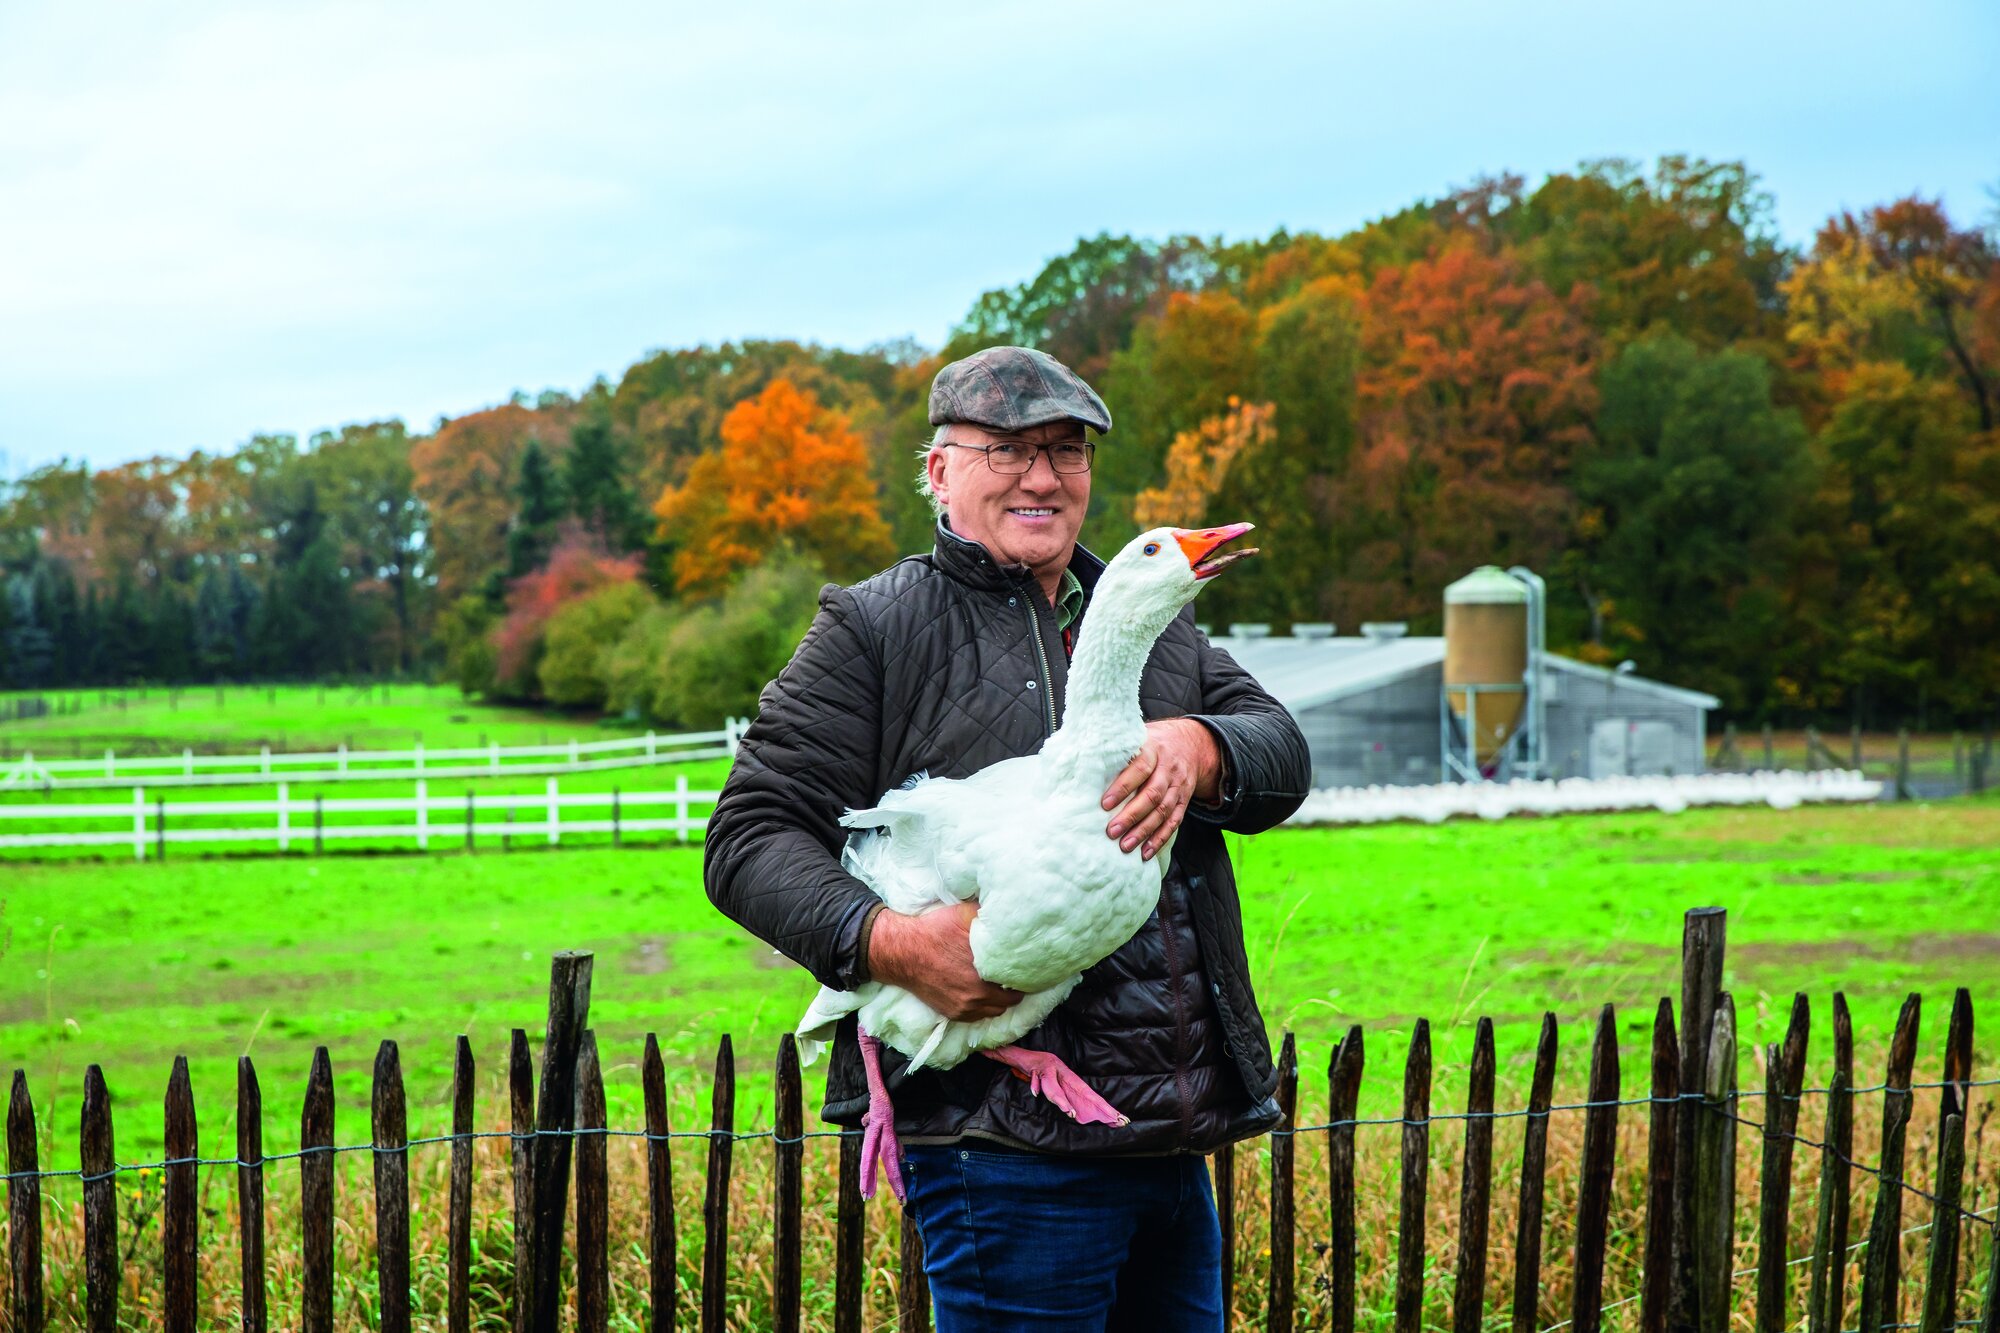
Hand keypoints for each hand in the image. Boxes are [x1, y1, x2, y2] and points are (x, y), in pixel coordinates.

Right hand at [866, 902, 1023, 1021]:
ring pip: (996, 1010)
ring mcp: (965, 1007)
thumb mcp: (964, 914)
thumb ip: (989, 916)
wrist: (901, 952)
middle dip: (1015, 988)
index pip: (1018, 980)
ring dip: (1001, 1000)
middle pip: (1011, 999)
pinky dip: (984, 1007)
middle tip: (1015, 976)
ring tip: (1000, 986)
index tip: (1026, 966)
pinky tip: (983, 994)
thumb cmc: (933, 931)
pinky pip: (979, 1016)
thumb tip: (1008, 912)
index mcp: (984, 971)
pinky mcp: (953, 1013)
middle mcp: (977, 994)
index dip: (1024, 973)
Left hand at [1101, 718, 1221, 860]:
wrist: (1189, 744)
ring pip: (1163, 811)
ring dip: (1144, 831)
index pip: (1140, 768)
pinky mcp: (1183, 800)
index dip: (1123, 787)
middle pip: (1152, 794)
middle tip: (1111, 831)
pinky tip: (1146, 851)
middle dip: (1131, 815)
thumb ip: (1116, 751)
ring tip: (1126, 845)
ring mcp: (1178, 786)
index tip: (1104, 804)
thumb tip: (1080, 764)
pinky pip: (1174, 822)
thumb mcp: (1136, 737)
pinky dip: (1160, 838)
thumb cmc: (1151, 743)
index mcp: (1153, 750)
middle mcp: (1168, 768)